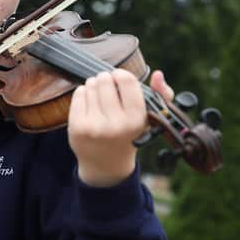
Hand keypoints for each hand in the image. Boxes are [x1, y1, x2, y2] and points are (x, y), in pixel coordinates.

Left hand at [67, 69, 173, 186]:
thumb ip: (161, 95)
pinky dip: (83, 93)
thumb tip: (158, 74)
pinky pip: (78, 94)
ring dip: (94, 85)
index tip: (119, 77)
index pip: (127, 80)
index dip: (121, 74)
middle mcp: (116, 124)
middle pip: (105, 80)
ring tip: (99, 96)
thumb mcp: (149, 118)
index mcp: (136, 120)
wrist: (106, 164)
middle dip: (105, 78)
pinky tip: (89, 103)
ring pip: (90, 85)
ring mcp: (94, 126)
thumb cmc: (130, 134)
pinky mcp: (77, 127)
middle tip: (107, 85)